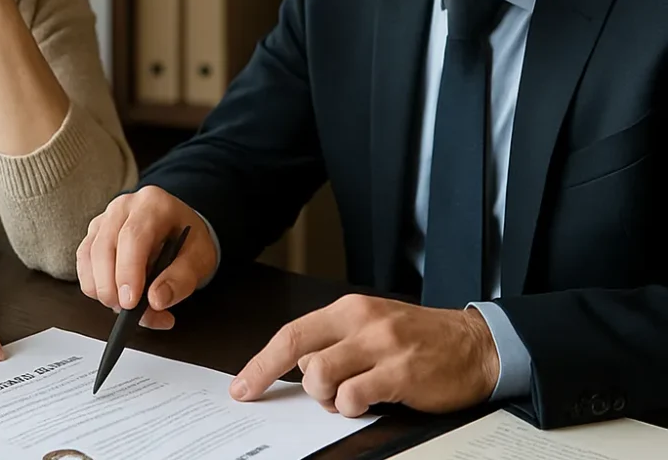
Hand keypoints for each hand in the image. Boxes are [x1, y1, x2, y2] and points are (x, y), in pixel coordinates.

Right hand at [76, 186, 217, 329]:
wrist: (179, 228)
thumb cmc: (188, 241)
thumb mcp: (200, 259)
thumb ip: (181, 280)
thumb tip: (156, 300)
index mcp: (153, 204)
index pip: (133, 236)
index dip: (128, 271)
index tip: (130, 302)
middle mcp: (124, 207)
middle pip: (104, 247)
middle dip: (110, 286)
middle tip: (126, 311)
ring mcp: (105, 219)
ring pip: (88, 256)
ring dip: (101, 288)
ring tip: (127, 307)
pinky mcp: (93, 234)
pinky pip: (83, 263)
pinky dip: (94, 285)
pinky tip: (115, 296)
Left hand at [230, 295, 499, 416]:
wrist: (475, 346)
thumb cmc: (418, 340)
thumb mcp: (372, 328)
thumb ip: (335, 343)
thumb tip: (297, 369)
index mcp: (349, 309)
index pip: (291, 334)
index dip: (261, 363)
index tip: (243, 387)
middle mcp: (362, 322)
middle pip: (300, 355)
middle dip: (303, 386)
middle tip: (325, 395)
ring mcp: (381, 346)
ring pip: (320, 377)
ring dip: (328, 398)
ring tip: (352, 397)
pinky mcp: (401, 373)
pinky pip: (353, 397)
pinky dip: (351, 408)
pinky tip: (369, 403)